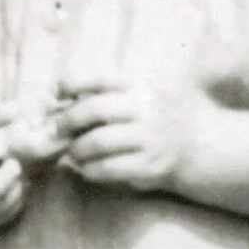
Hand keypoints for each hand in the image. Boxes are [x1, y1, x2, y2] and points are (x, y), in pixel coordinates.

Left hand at [55, 76, 206, 196]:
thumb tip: (54, 97)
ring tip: (72, 152)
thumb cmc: (153, 118)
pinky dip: (90, 170)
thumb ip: (102, 93)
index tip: (57, 94)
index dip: (71, 84)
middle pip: (94, 109)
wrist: (194, 146)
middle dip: (66, 120)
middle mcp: (144, 108)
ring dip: (76, 149)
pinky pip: (108, 168)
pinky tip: (87, 169)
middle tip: (55, 130)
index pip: (99, 77)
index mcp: (138, 86)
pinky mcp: (148, 165)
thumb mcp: (135, 96)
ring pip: (98, 141)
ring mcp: (148, 137)